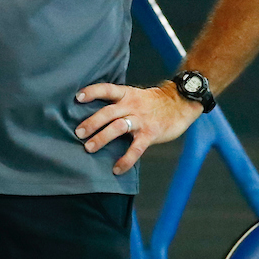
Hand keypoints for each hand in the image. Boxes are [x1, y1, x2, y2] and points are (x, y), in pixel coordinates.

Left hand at [74, 81, 202, 174]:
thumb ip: (118, 103)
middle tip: (78, 133)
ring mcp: (141, 120)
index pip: (106, 89)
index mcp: (126, 94)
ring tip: (89, 148)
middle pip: (108, 112)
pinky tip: (117, 169)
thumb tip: (95, 116)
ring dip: (102, 138)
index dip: (92, 92)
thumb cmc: (153, 102)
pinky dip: (126, 160)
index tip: (78, 98)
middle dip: (91, 123)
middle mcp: (132, 105)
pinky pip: (136, 149)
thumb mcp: (135, 95)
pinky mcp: (150, 134)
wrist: (180, 103)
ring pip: (118, 127)